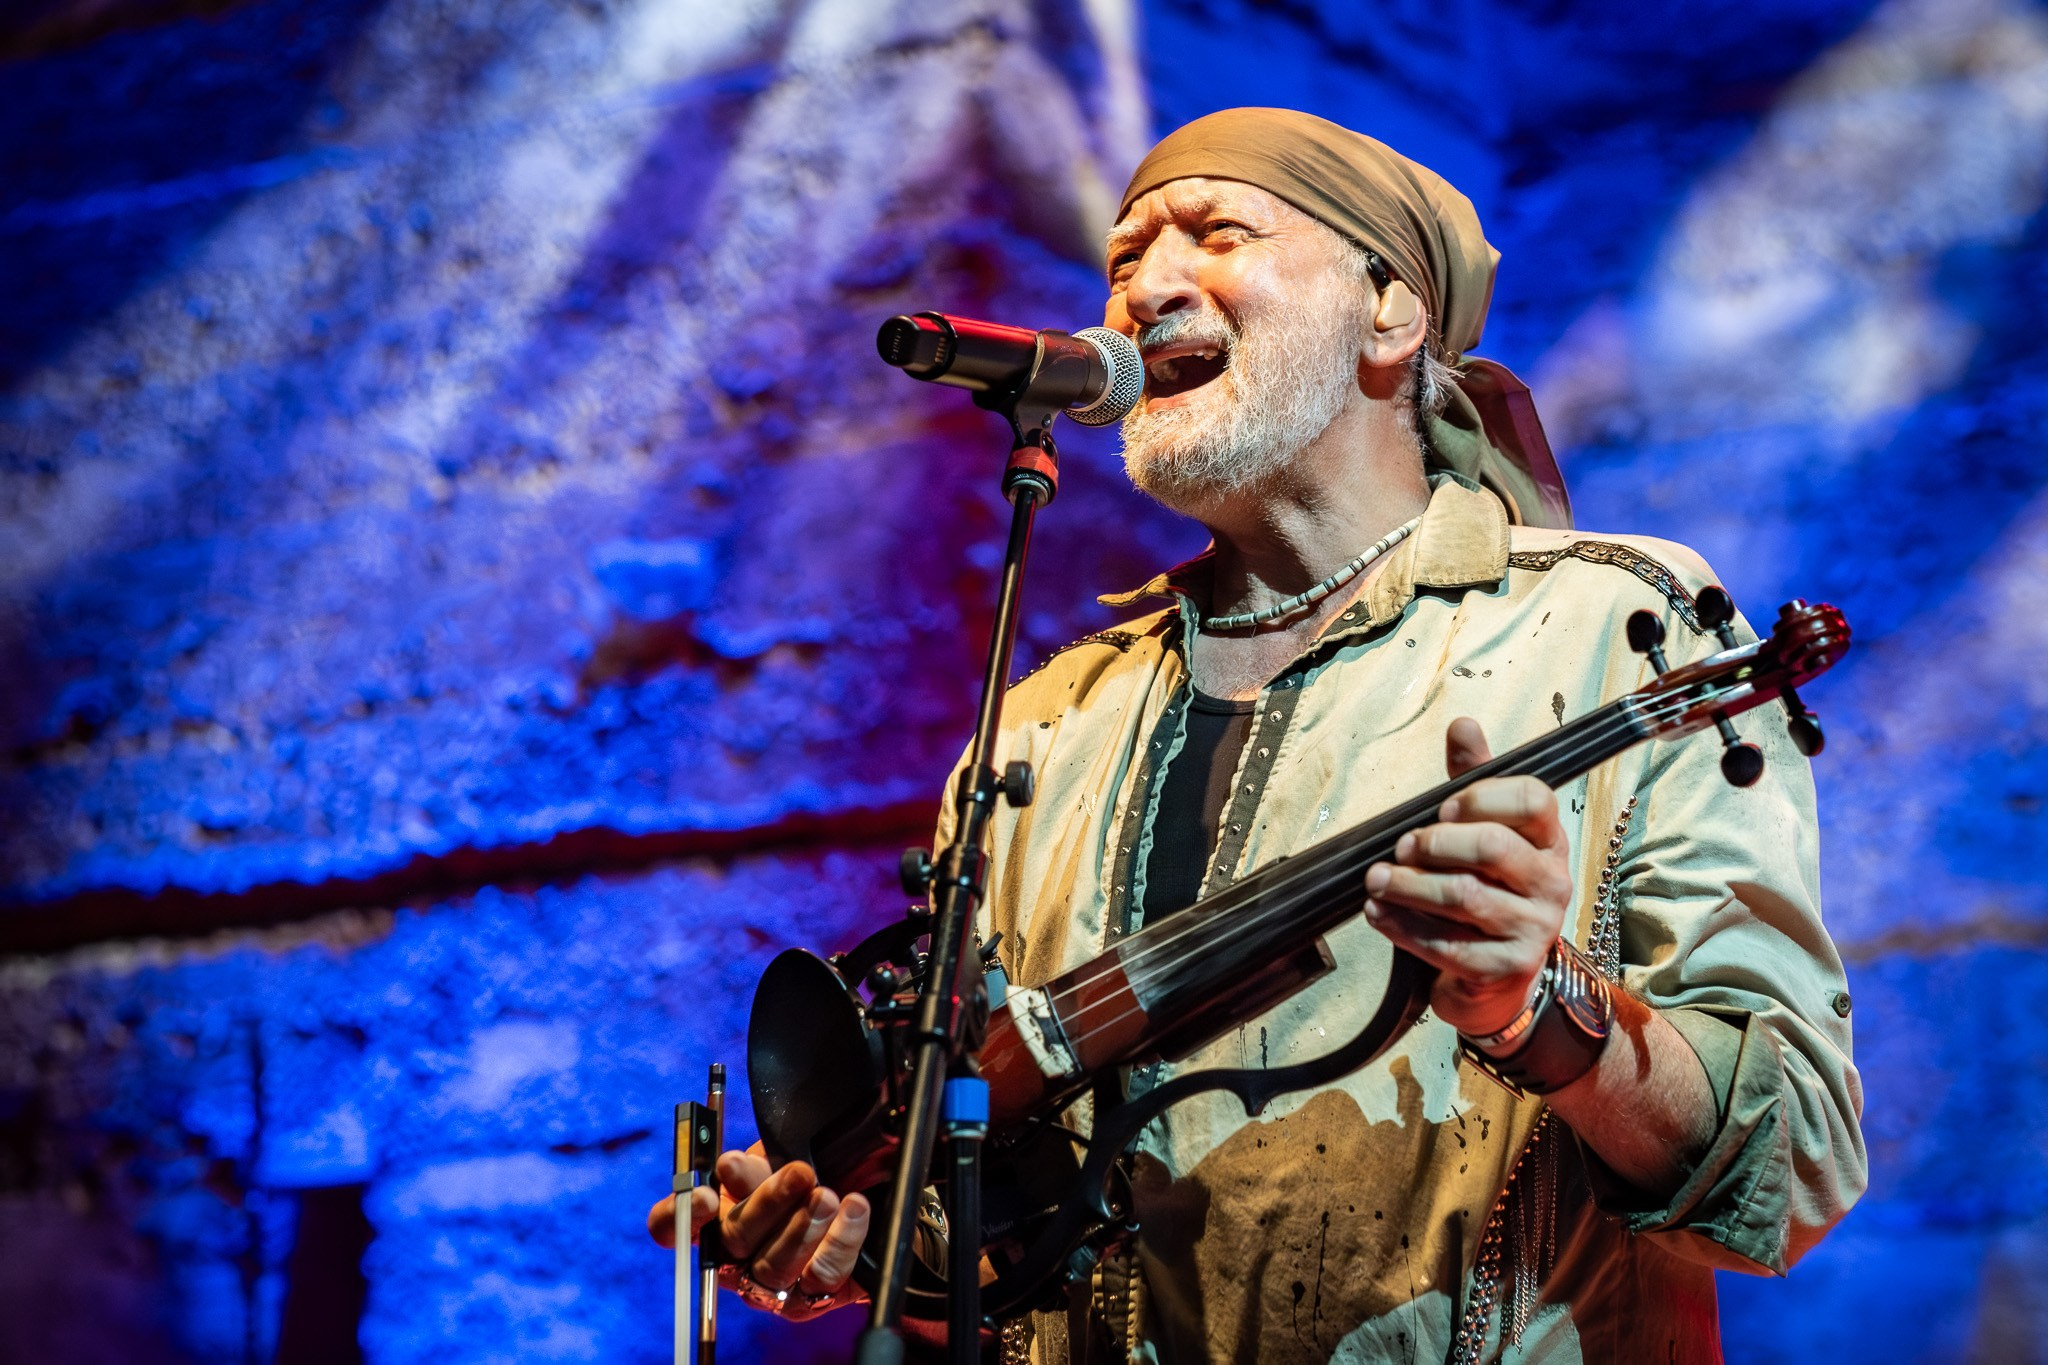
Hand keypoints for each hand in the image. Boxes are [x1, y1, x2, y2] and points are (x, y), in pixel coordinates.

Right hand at [647, 1142, 870, 1321]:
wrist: (876, 1191)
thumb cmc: (823, 1164)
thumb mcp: (790, 1149)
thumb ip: (763, 1157)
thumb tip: (733, 1164)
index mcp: (718, 1210)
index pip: (672, 1224)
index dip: (679, 1215)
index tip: (705, 1194)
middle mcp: (735, 1254)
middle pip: (731, 1240)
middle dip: (766, 1202)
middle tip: (800, 1173)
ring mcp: (770, 1283)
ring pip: (772, 1265)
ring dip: (803, 1227)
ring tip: (829, 1195)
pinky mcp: (810, 1300)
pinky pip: (820, 1277)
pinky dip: (839, 1241)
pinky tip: (854, 1210)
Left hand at [1364, 717, 1571, 1038]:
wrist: (1495, 977)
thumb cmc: (1485, 889)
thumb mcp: (1483, 832)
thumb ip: (1473, 780)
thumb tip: (1463, 724)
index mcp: (1548, 840)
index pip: (1533, 799)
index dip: (1480, 797)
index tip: (1440, 808)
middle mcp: (1552, 882)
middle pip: (1492, 846)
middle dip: (1433, 843)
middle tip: (1400, 848)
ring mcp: (1534, 929)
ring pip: (1464, 897)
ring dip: (1408, 885)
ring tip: (1375, 879)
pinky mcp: (1506, 969)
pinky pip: (1447, 945)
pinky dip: (1402, 926)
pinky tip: (1378, 913)